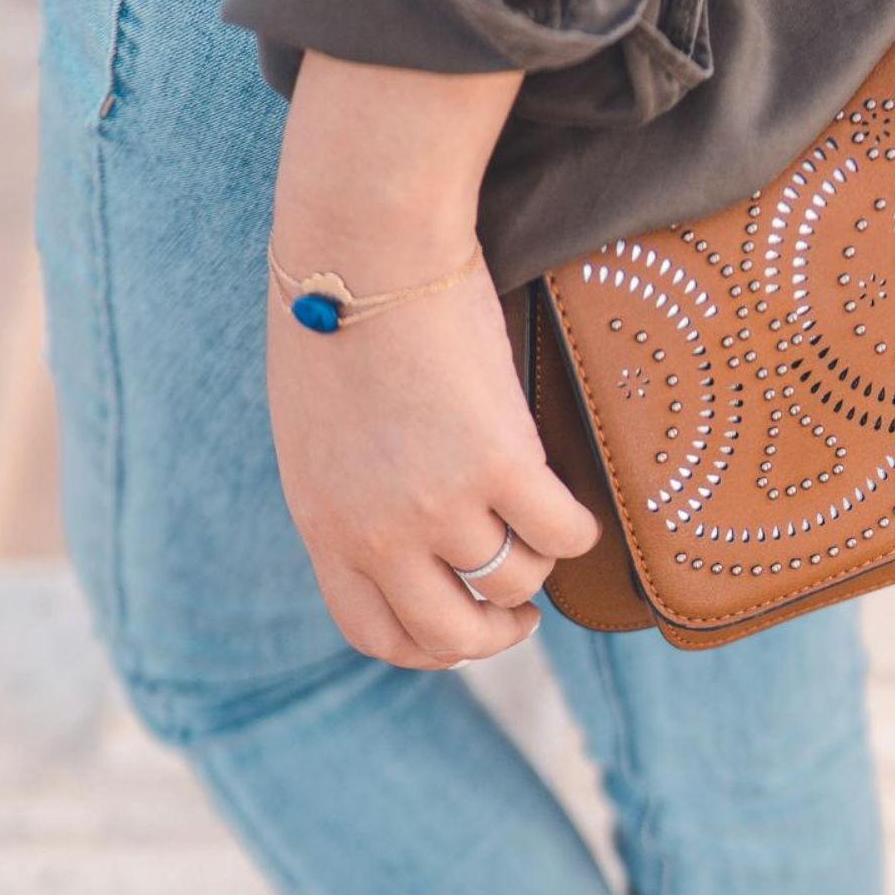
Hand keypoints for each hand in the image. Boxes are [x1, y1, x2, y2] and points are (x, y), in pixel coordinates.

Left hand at [267, 50, 599, 667]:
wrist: (364, 249)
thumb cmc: (337, 320)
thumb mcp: (318, 438)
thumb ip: (352, 501)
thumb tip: (406, 546)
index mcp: (324, 525)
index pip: (376, 634)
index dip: (430, 646)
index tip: (463, 626)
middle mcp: (377, 533)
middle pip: (451, 633)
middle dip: (496, 633)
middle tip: (522, 609)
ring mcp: (439, 505)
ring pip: (514, 577)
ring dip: (536, 561)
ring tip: (538, 523)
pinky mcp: (500, 465)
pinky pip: (561, 533)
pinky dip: (577, 529)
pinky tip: (572, 504)